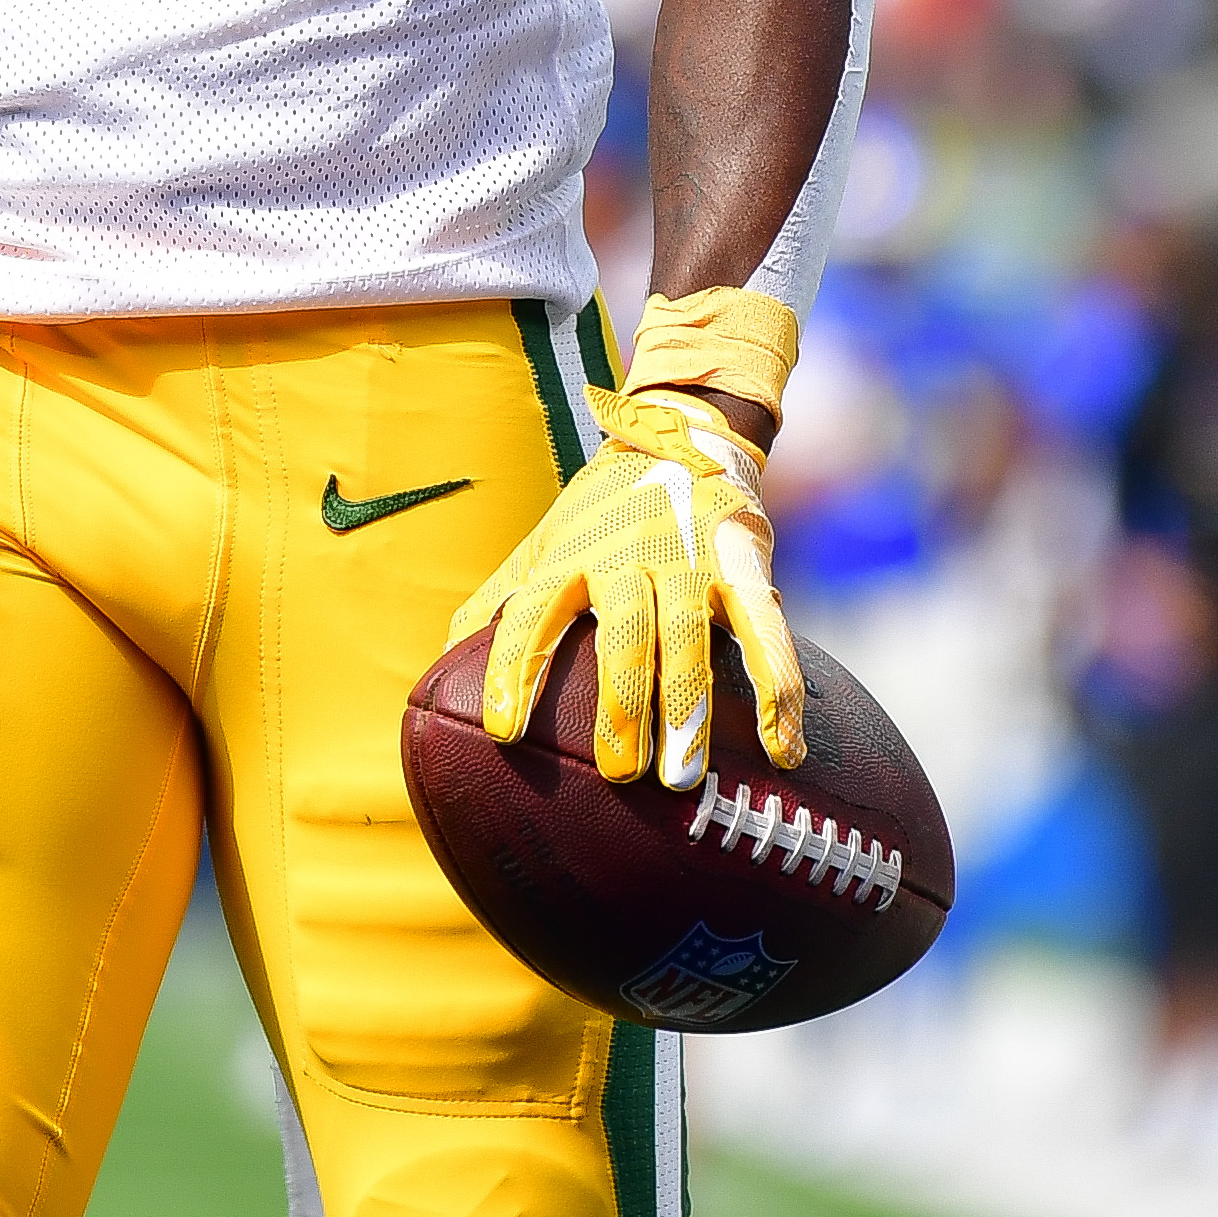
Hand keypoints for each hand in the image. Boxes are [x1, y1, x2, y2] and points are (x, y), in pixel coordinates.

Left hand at [453, 385, 802, 788]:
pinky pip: (766, 630)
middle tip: (620, 775)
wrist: (678, 438)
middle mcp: (628, 557)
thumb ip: (496, 605)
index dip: (514, 668)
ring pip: (691, 638)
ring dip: (690, 709)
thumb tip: (437, 671)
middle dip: (622, 705)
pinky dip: (777, 689)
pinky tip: (780, 751)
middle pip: (623, 634)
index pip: (532, 612)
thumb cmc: (598, 517)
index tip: (504, 731)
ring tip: (683, 779)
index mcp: (569, 557)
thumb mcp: (541, 547)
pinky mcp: (744, 564)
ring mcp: (690, 560)